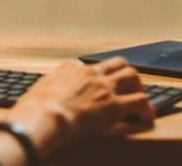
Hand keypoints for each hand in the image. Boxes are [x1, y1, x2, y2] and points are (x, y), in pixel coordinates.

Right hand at [1, 57, 154, 159]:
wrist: (43, 117)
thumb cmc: (34, 110)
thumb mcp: (35, 92)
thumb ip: (42, 90)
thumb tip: (34, 97)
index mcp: (70, 70)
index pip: (87, 65)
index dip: (96, 74)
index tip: (97, 84)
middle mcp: (90, 74)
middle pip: (116, 63)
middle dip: (125, 73)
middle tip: (129, 86)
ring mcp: (103, 88)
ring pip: (132, 76)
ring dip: (139, 87)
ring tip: (142, 100)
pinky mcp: (113, 105)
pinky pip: (139, 102)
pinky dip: (146, 109)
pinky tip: (147, 117)